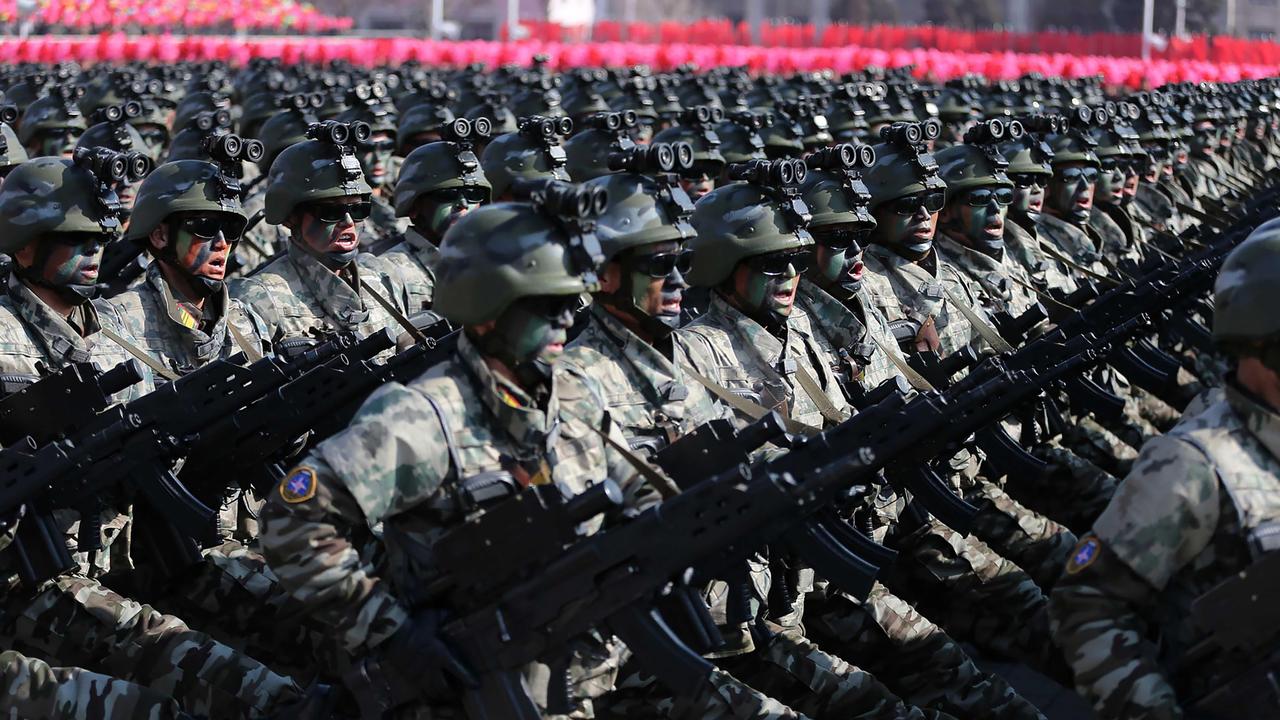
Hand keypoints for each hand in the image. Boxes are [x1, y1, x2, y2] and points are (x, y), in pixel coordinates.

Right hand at [342, 609, 477, 715]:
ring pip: (433, 692)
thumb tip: (452, 613)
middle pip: (446, 687)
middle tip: (460, 691)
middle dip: (454, 692)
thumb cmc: (414, 625)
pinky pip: (420, 692)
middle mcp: (432, 669)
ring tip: (448, 696)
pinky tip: (431, 698)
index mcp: (441, 654)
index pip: (458, 670)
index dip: (469, 679)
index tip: (476, 685)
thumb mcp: (432, 617)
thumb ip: (444, 616)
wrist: (392, 634)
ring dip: (442, 695)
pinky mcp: (409, 678)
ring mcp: (420, 675)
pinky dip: (427, 697)